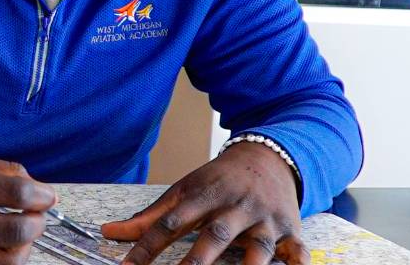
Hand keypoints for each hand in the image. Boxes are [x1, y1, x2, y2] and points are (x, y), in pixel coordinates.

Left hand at [101, 143, 308, 264]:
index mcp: (204, 195)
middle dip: (196, 262)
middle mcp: (235, 207)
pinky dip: (300, 264)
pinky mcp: (290, 230)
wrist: (268, 155)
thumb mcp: (185, 190)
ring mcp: (264, 219)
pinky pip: (298, 251)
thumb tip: (110, 232)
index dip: (148, 246)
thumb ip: (150, 217)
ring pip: (258, 247)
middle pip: (215, 235)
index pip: (171, 222)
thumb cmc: (219, 180)